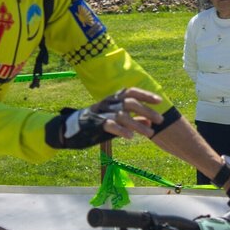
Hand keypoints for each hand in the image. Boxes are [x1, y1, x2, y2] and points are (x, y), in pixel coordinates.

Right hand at [45, 87, 163, 149]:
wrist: (68, 130)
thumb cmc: (95, 125)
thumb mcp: (115, 121)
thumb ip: (132, 120)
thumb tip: (149, 121)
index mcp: (113, 99)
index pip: (131, 91)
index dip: (146, 95)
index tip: (160, 101)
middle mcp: (108, 103)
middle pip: (130, 102)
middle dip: (147, 110)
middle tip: (160, 120)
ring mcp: (101, 113)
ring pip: (123, 115)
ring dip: (138, 125)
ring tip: (150, 134)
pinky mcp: (94, 124)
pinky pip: (110, 125)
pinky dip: (121, 130)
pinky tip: (131, 137)